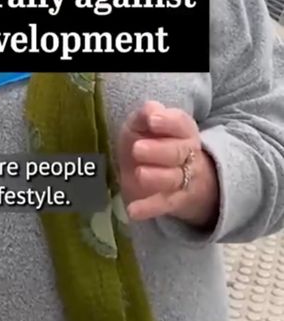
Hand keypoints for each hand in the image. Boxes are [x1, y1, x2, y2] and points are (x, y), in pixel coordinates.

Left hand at [118, 101, 219, 228]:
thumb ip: (145, 116)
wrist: (167, 173)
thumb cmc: (151, 141)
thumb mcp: (143, 125)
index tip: (152, 120)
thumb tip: (150, 110)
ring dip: (157, 177)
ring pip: (173, 178)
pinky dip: (149, 208)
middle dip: (159, 150)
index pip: (180, 123)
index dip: (167, 121)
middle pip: (177, 152)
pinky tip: (133, 210)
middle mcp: (188, 154)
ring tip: (140, 174)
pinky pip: (163, 205)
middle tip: (137, 149)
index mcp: (183, 130)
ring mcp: (183, 179)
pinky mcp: (173, 201)